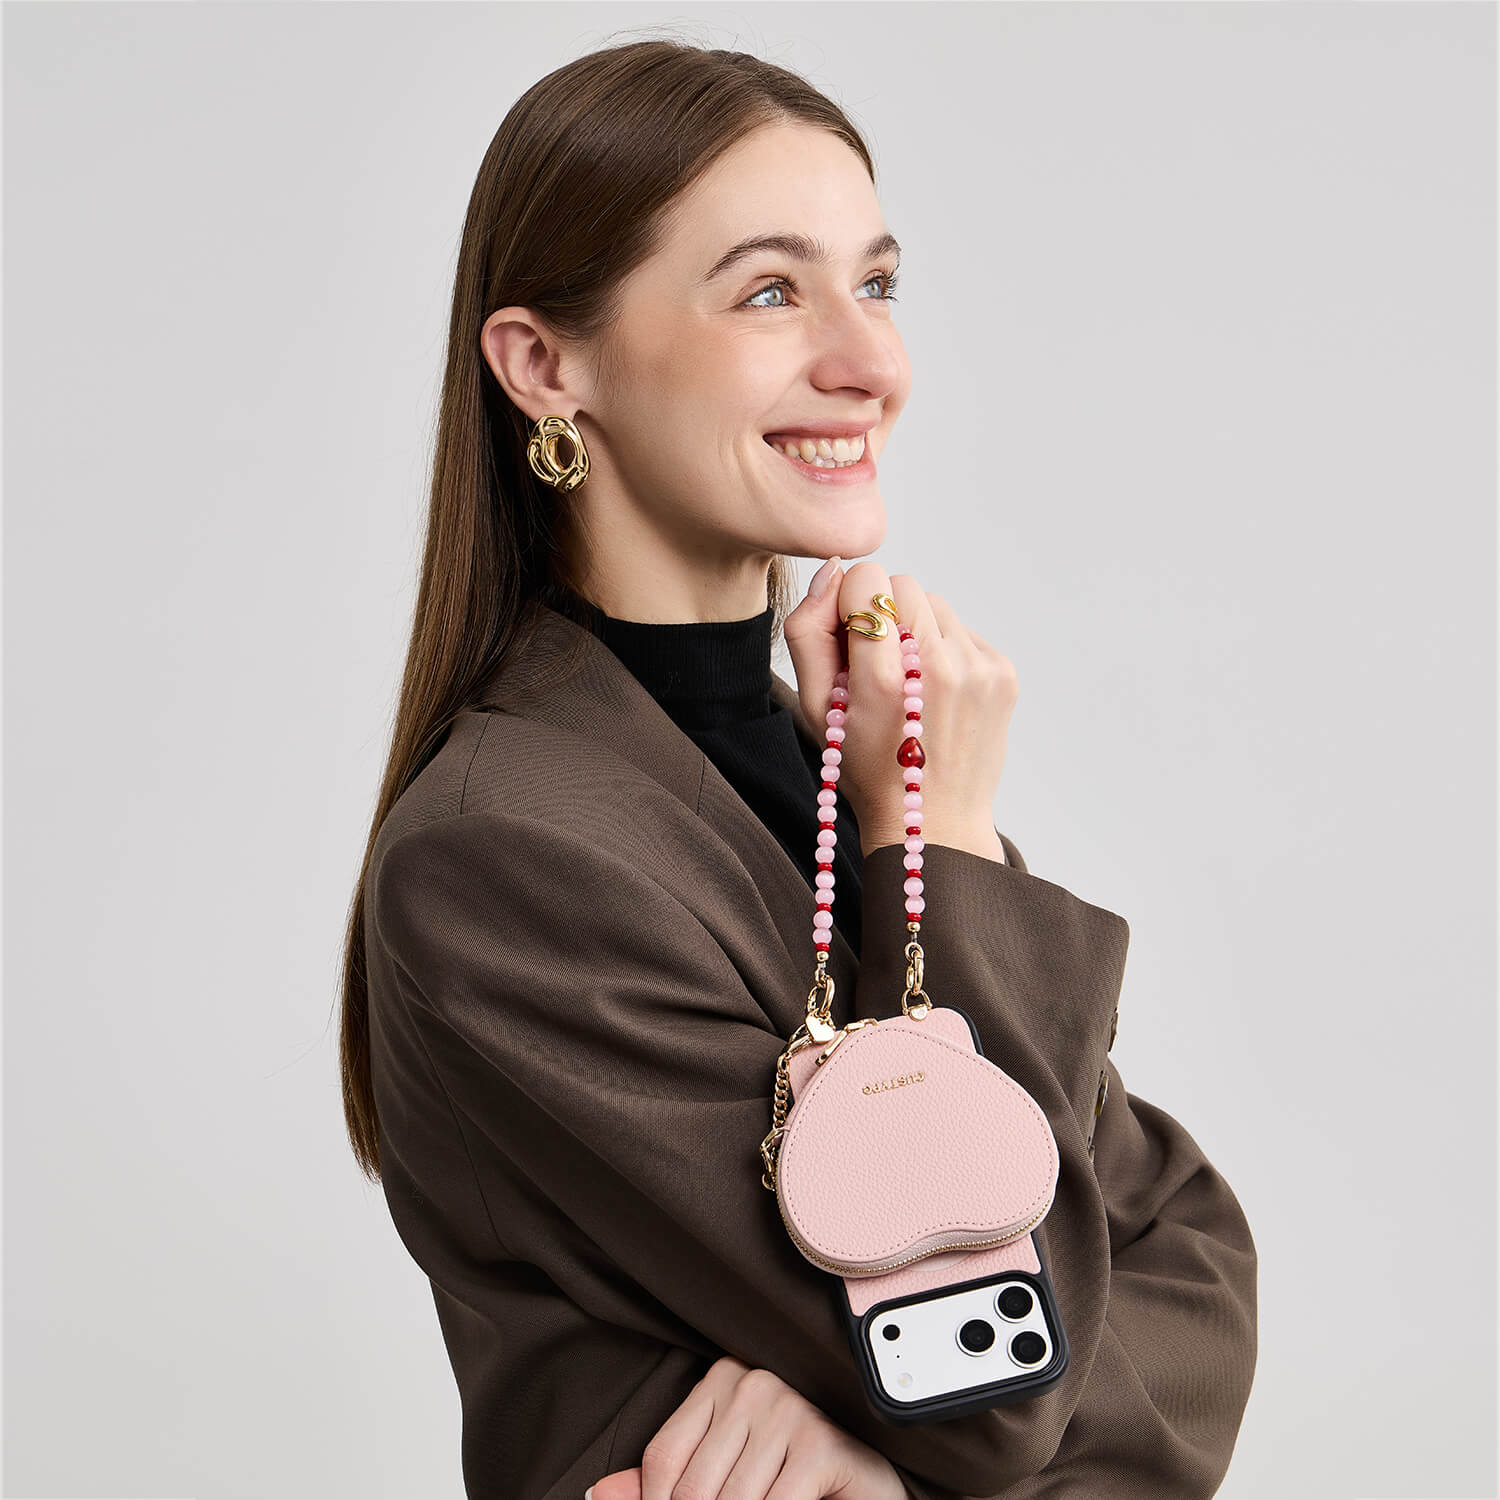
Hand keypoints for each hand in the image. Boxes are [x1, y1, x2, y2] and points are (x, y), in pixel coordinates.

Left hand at [587, 1354, 907, 1498]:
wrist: (867, 1482)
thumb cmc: (793, 1477)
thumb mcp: (723, 1473)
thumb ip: (667, 1481)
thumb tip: (597, 1494)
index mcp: (722, 1380)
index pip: (663, 1457)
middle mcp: (754, 1384)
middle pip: (694, 1487)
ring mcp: (789, 1409)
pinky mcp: (820, 1444)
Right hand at [783, 557, 1017, 855]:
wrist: (932, 823)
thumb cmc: (864, 767)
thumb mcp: (815, 707)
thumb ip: (808, 631)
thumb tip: (833, 569)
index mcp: (884, 680)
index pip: (868, 579)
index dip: (851, 605)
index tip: (851, 644)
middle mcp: (938, 669)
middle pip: (903, 584)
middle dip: (886, 615)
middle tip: (880, 667)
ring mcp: (978, 670)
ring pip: (935, 603)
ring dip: (918, 631)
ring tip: (910, 684)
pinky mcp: (1003, 673)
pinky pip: (964, 629)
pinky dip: (946, 650)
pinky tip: (935, 694)